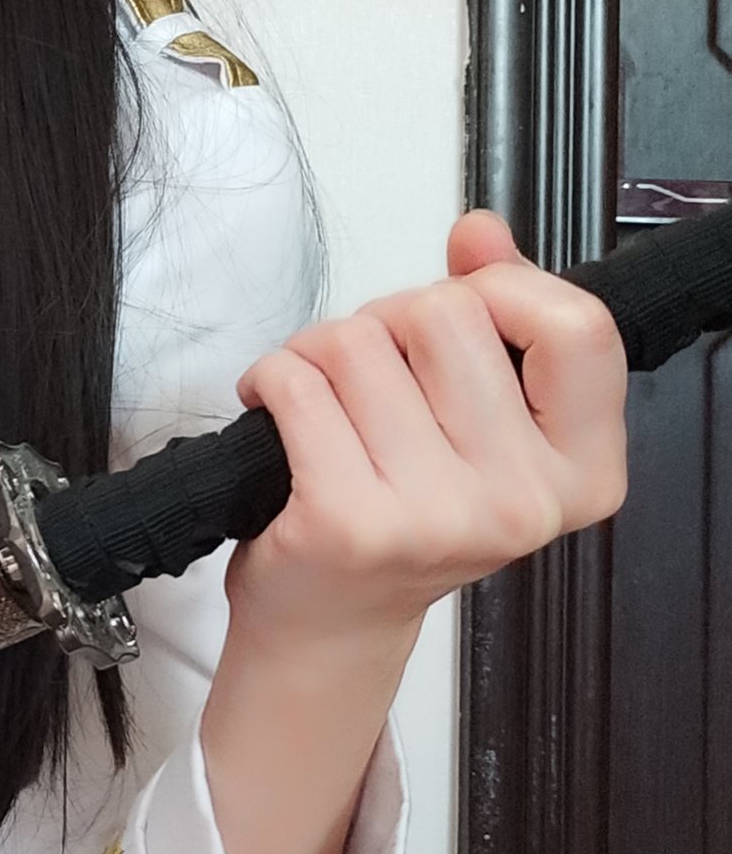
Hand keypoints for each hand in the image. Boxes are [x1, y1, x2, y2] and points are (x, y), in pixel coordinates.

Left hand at [228, 208, 628, 657]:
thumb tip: (480, 233)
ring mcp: (435, 516)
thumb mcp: (479, 420)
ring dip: (320, 352)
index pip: (577, 326)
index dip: (506, 289)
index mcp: (581, 470)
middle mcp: (522, 501)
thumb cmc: (405, 512)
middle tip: (374, 376)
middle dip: (390, 321)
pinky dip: (272, 379)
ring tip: (325, 403)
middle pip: (446, 313)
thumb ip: (495, 314)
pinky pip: (297, 383)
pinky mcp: (347, 521)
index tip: (465, 304)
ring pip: (358, 341)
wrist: (334, 620)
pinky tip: (280, 416)